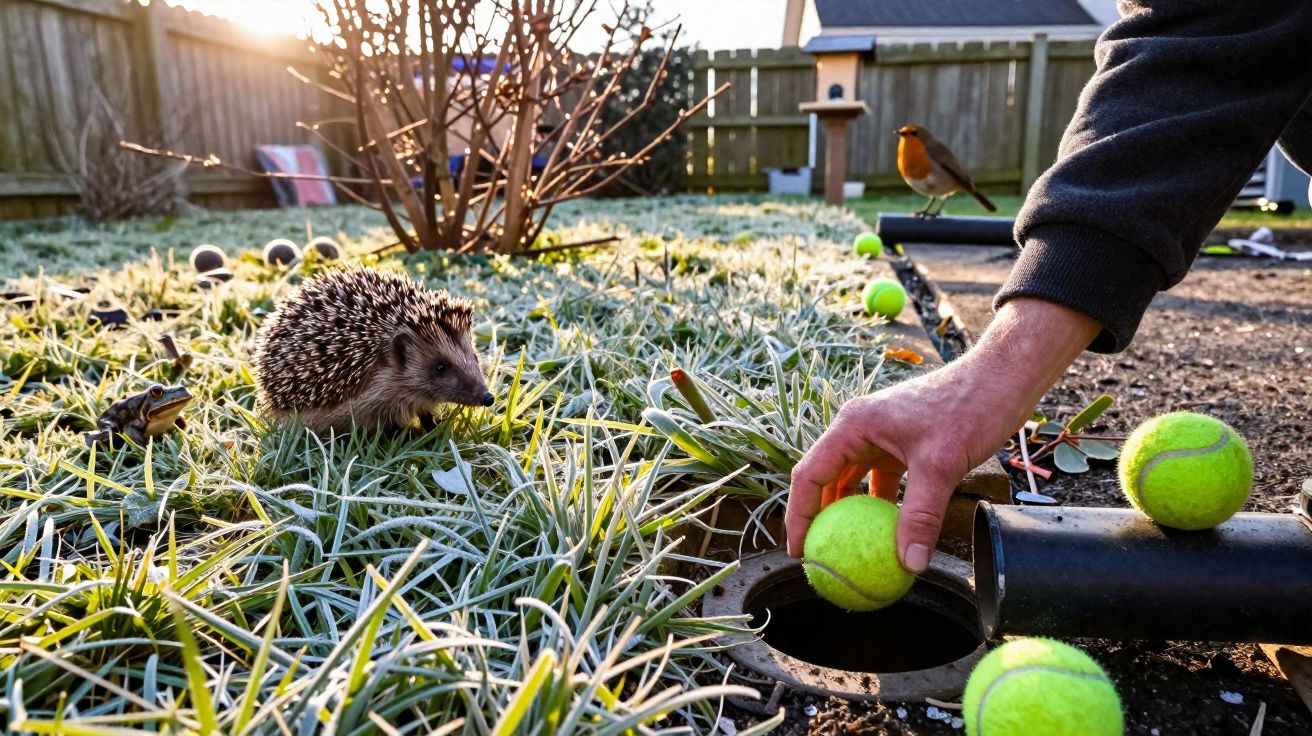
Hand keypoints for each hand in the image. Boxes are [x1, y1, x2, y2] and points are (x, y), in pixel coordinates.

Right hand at [785, 298, 1100, 571]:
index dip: (799, 515)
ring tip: (847, 551)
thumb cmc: (969, 408)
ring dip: (849, 514)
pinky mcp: (901, 443)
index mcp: (854, 425)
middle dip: (818, 519)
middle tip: (819, 558)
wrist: (1002, 378)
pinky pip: (879, 480)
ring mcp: (880, 435)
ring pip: (852, 481)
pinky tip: (888, 533)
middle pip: (825, 479)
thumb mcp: (942, 465)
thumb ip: (921, 516)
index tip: (799, 551)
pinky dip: (880, 506)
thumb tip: (909, 564)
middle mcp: (859, 429)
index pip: (809, 474)